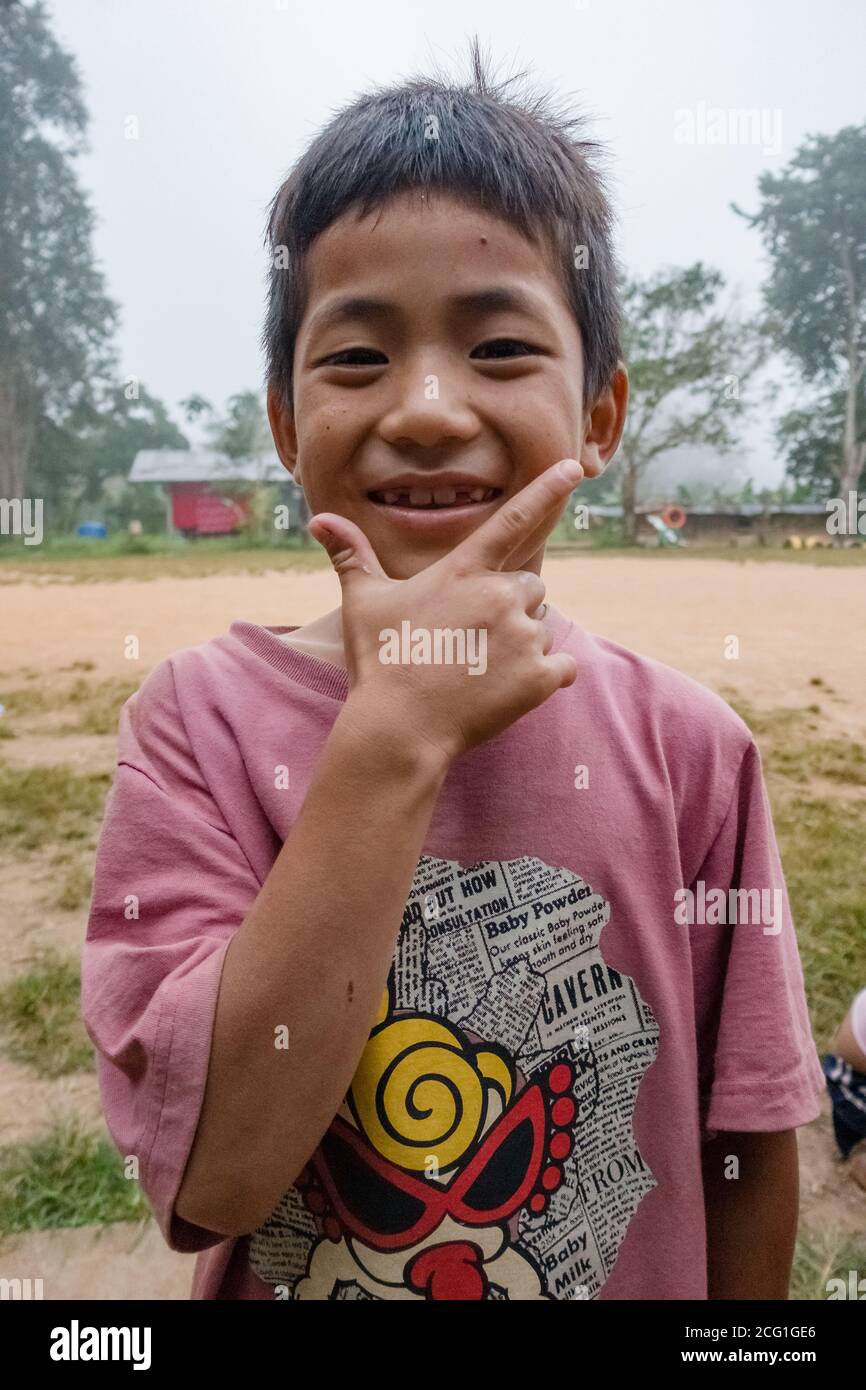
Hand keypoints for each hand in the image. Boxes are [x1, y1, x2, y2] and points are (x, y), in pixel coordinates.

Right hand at [309, 460, 581, 763]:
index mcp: (463, 571)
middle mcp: (500, 596)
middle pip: (531, 588)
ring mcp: (523, 637)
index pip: (513, 519)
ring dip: (522, 644)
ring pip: (542, 628)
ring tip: (479, 668)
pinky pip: (564, 667)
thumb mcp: (363, 603)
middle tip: (470, 639)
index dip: (546, 489)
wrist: (398, 728)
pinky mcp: (539, 677)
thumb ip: (351, 555)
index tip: (575, 467)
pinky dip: (546, 677)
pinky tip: (511, 689)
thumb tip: (318, 519)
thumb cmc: (380, 662)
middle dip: (510, 607)